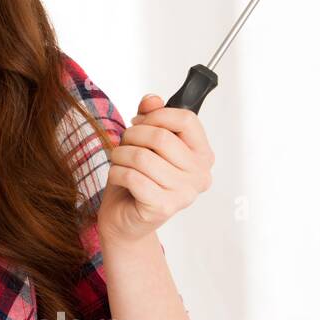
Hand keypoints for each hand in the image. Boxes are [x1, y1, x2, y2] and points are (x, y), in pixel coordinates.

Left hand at [96, 93, 214, 243]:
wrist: (125, 219)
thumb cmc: (137, 178)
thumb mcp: (144, 143)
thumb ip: (151, 118)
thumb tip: (152, 99)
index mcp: (203, 155)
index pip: (187, 119)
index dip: (157, 115)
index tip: (141, 121)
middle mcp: (200, 175)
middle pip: (161, 136)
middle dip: (132, 135)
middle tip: (124, 143)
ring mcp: (184, 194)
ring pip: (142, 157)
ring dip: (120, 154)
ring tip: (118, 160)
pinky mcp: (163, 207)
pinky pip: (132, 177)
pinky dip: (116, 172)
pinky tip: (117, 176)